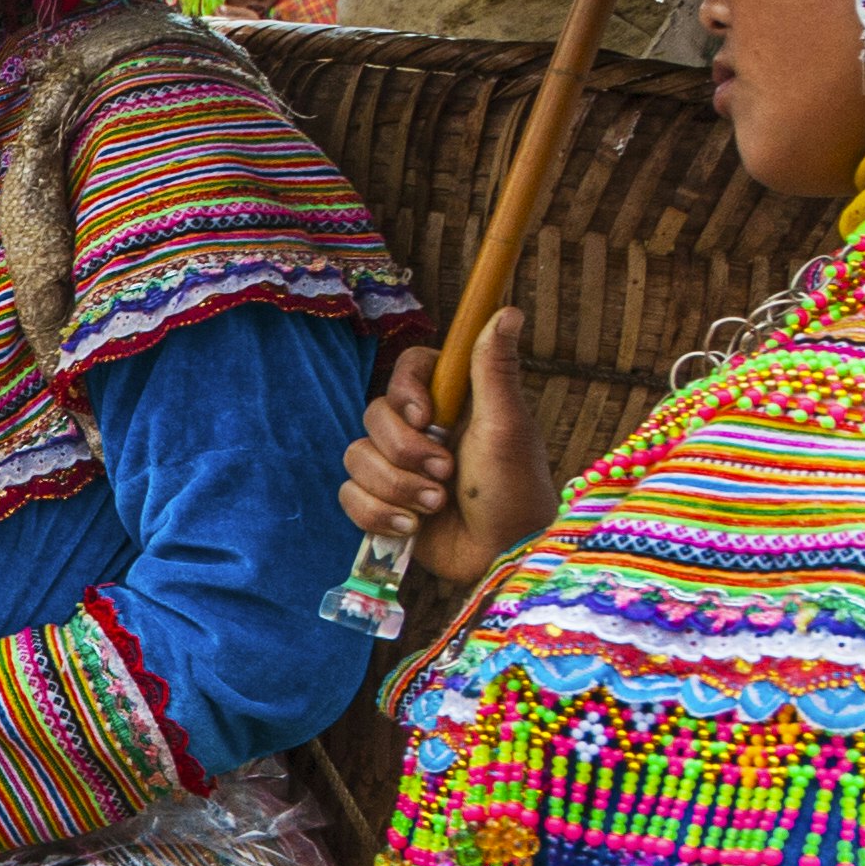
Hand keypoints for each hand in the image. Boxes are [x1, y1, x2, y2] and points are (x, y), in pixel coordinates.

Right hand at [336, 308, 551, 600]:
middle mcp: (420, 432)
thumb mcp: (507, 426)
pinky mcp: (381, 505)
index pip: (407, 370)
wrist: (501, 556)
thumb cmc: (515, 490)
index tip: (425, 416)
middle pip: (373, 417)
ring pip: (357, 459)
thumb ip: (495, 368)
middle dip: (405, 453)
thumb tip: (509, 310)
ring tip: (435, 506)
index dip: (404, 391)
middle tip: (445, 475)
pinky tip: (411, 528)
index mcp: (451, 405)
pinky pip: (349, 496)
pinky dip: (377, 514)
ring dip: (396, 488)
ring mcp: (398, 470)